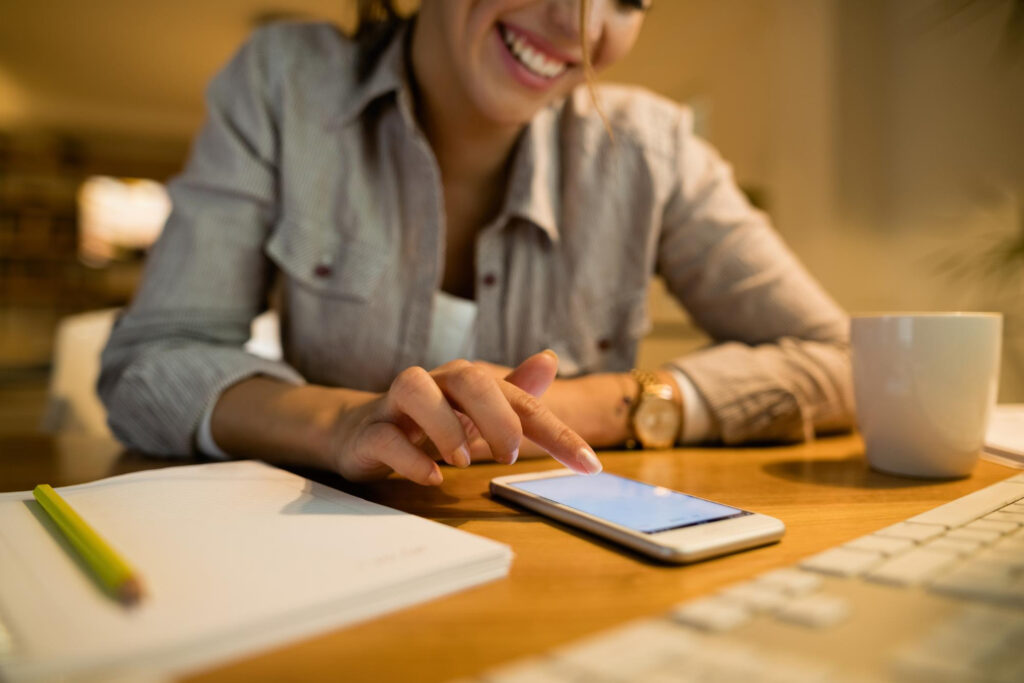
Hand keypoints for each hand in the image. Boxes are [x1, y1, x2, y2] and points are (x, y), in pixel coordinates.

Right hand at [326, 351, 602, 484]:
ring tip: (464, 461)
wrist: (360, 433)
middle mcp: (435, 385)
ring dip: (445, 427)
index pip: (521, 400)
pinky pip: (385, 437)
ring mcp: (396, 406)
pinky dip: (410, 458)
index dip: (558, 432)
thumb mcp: (477, 413)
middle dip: (498, 417)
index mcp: (468, 383)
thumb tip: (549, 358)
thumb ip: (515, 394)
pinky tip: (432, 477)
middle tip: (510, 456)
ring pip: (416, 389)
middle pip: (469, 378)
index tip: (590, 464)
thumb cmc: (429, 423)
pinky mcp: (369, 433)